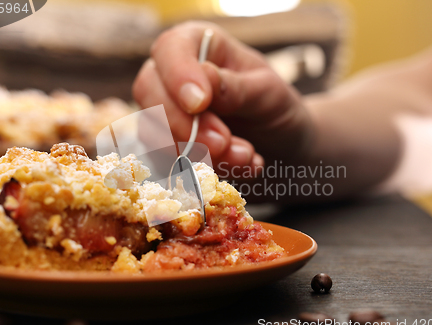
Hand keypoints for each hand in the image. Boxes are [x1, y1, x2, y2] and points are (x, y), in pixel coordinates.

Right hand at [133, 21, 309, 177]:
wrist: (282, 146)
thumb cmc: (276, 107)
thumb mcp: (267, 93)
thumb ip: (235, 88)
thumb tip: (202, 82)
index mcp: (199, 46)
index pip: (170, 49)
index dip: (178, 76)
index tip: (199, 103)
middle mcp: (172, 75)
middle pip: (149, 92)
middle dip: (185, 125)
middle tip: (223, 142)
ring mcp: (165, 112)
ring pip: (153, 132)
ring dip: (196, 153)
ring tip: (245, 157)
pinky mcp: (167, 145)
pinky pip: (166, 161)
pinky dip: (201, 171)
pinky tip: (239, 167)